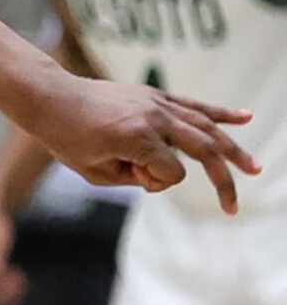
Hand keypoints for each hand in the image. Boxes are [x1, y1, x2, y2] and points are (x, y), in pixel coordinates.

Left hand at [32, 75, 257, 209]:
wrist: (51, 99)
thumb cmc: (66, 138)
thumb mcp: (94, 172)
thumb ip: (132, 178)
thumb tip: (164, 172)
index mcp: (137, 139)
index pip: (172, 173)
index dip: (157, 184)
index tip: (132, 176)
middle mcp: (154, 119)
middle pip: (203, 152)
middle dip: (221, 181)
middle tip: (232, 207)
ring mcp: (157, 104)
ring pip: (206, 128)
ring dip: (233, 149)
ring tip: (254, 168)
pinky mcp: (155, 96)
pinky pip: (194, 105)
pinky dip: (220, 113)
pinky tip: (245, 118)